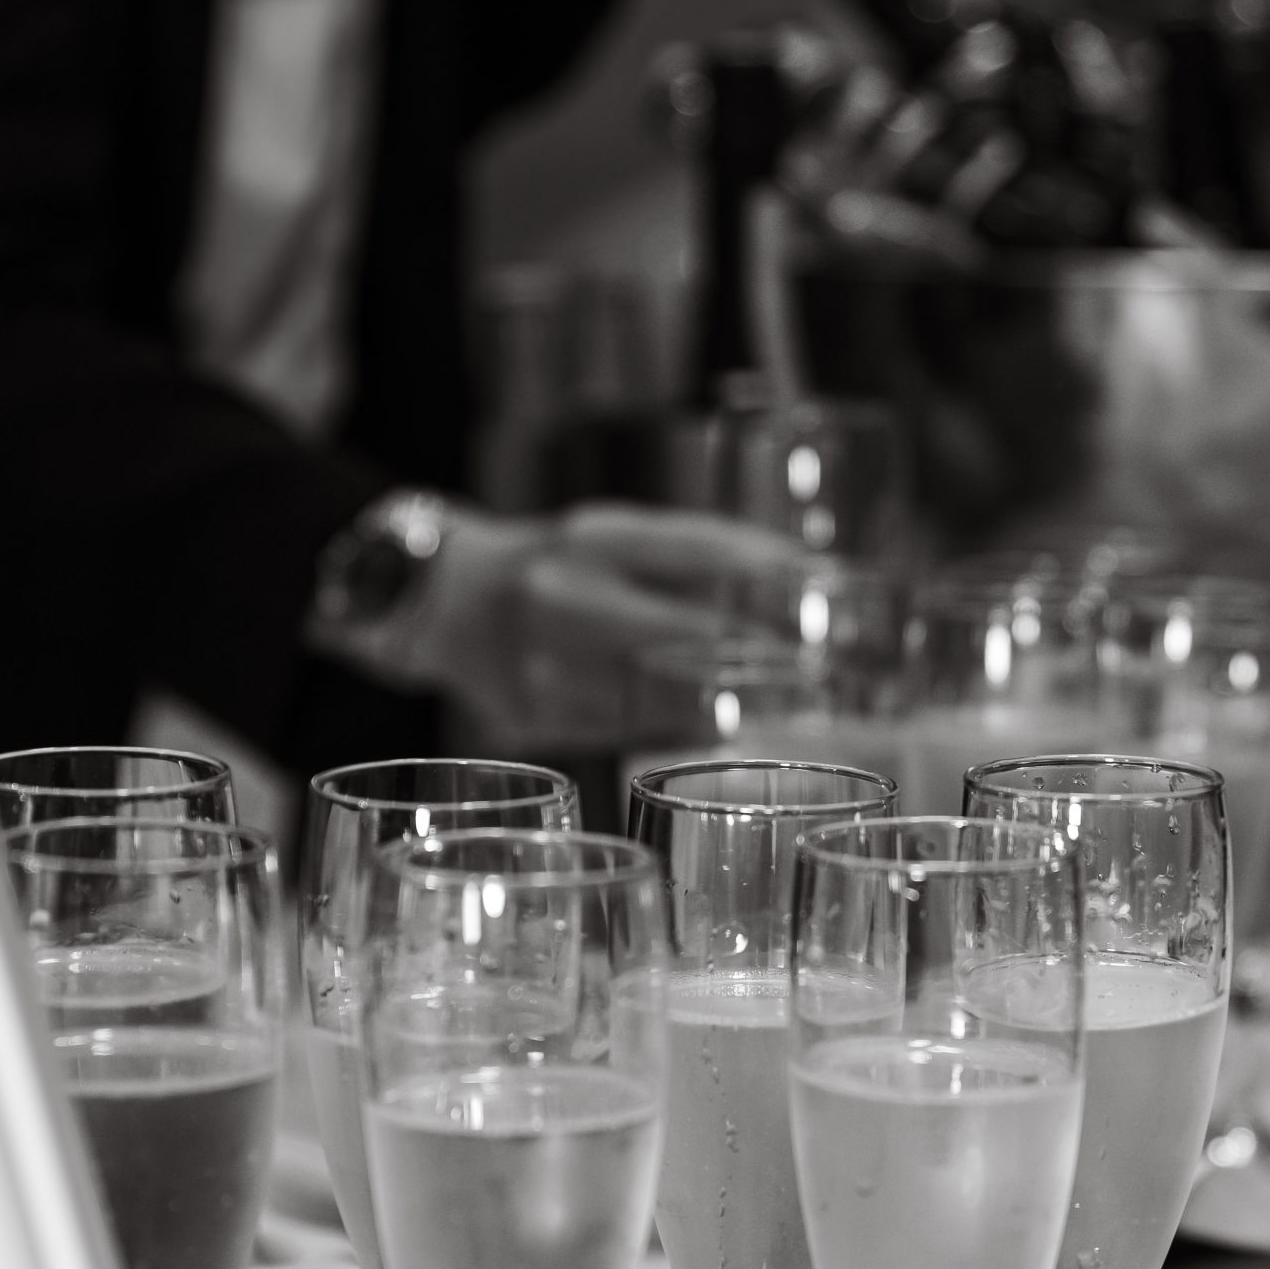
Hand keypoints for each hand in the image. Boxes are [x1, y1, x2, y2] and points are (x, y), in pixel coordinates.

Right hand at [399, 501, 806, 749]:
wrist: (441, 602)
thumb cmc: (552, 564)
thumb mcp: (612, 537)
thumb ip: (690, 555)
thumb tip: (801, 575)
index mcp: (591, 539)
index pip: (698, 550)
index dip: (770, 574)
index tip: (828, 593)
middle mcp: (564, 597)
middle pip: (690, 632)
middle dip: (765, 652)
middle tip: (824, 668)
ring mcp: (546, 665)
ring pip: (664, 695)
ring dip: (734, 702)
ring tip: (791, 705)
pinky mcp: (537, 720)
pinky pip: (629, 731)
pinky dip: (681, 729)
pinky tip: (720, 728)